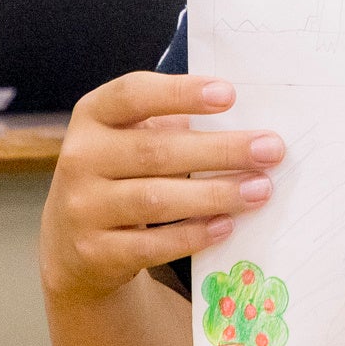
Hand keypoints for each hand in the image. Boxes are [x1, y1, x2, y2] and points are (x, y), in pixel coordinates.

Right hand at [38, 71, 283, 302]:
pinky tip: (227, 225)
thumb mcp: (132, 138)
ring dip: (215, 194)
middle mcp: (80, 158)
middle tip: (271, 149)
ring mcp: (83, 208)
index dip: (180, 93)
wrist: (73, 243)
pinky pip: (151, 245)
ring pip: (156, 200)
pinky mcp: (95, 252)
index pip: (132, 94)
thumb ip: (173, 125)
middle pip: (155, 151)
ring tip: (261, 189)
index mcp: (92, 116)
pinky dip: (193, 234)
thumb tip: (247, 127)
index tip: (230, 94)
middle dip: (220, 150)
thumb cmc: (123, 174)